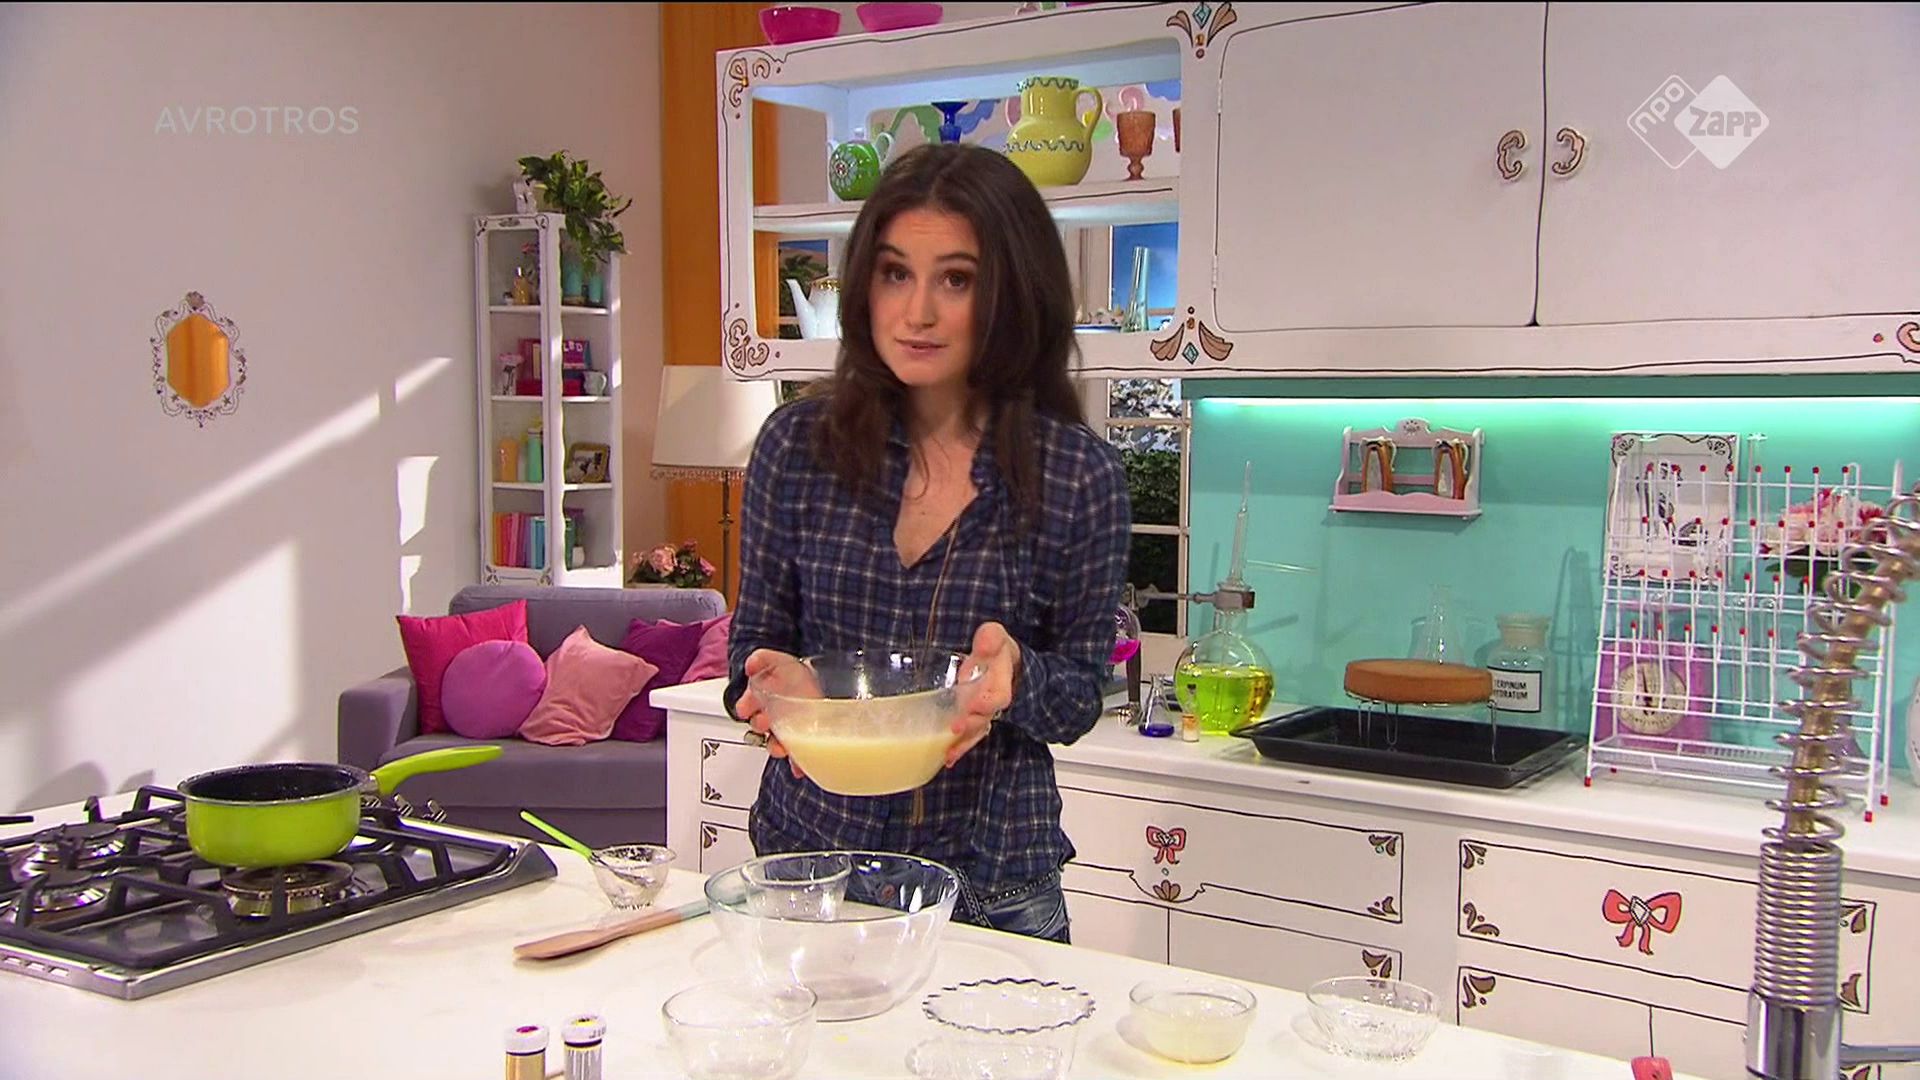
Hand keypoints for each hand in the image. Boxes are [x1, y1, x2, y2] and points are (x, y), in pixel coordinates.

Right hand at [735, 649, 809, 778]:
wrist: (820, 682)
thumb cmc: (796, 675)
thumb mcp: (779, 661)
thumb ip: (763, 659)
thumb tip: (751, 664)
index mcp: (764, 701)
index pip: (749, 706)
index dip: (746, 706)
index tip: (746, 708)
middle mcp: (774, 717)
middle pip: (762, 725)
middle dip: (761, 725)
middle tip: (765, 721)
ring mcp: (790, 729)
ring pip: (777, 743)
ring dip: (776, 747)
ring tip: (781, 747)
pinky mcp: (806, 740)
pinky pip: (799, 757)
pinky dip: (798, 764)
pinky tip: (799, 768)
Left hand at [948, 622, 1019, 767]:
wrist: (1002, 663)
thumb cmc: (996, 650)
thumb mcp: (996, 637)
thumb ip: (991, 638)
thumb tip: (984, 644)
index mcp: (1001, 683)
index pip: (999, 696)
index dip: (988, 701)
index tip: (976, 704)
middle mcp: (991, 702)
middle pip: (984, 718)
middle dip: (971, 724)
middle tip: (955, 728)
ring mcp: (981, 714)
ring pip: (974, 732)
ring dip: (963, 742)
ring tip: (949, 752)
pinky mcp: (971, 719)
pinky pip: (966, 737)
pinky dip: (957, 748)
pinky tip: (946, 757)